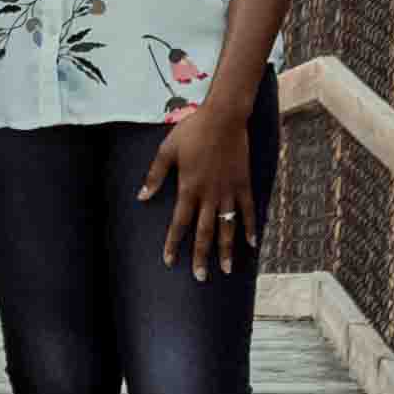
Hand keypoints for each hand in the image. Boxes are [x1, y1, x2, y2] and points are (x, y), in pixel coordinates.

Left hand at [145, 98, 259, 279]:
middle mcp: (209, 195)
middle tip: (200, 277)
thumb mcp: (167, 150)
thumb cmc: (192, 131)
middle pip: (204, 232)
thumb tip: (141, 196)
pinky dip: (250, 228)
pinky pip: (248, 210)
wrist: (223, 117)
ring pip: (227, 227)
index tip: (169, 261)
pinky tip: (251, 244)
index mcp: (189, 188)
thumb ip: (155, 175)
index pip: (179, 223)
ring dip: (226, 250)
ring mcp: (229, 191)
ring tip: (226, 270)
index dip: (174, 243)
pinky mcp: (243, 184)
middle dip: (201, 256)